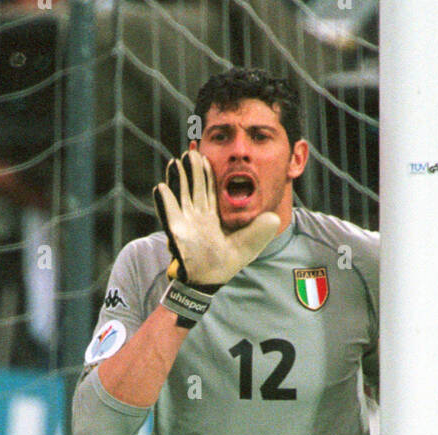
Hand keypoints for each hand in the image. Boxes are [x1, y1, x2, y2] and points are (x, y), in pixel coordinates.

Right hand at [152, 151, 279, 291]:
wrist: (208, 281)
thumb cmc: (226, 263)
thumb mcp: (249, 245)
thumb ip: (260, 231)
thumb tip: (275, 218)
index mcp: (213, 215)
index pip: (210, 188)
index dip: (208, 172)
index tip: (206, 155)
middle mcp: (197, 216)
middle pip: (194, 187)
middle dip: (192, 169)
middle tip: (190, 150)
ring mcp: (185, 222)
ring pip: (181, 194)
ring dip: (178, 179)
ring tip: (175, 162)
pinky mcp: (176, 232)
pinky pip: (169, 213)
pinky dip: (165, 200)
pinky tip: (162, 187)